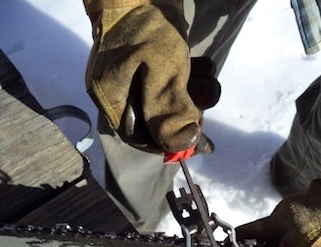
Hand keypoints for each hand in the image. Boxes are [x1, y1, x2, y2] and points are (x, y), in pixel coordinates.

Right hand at [84, 0, 219, 152]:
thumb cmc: (147, 28)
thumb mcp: (161, 74)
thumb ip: (170, 110)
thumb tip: (182, 144)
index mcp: (112, 97)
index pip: (138, 136)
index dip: (167, 142)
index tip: (193, 141)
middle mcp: (121, 89)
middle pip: (157, 118)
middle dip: (186, 112)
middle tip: (203, 103)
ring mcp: (137, 74)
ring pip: (170, 98)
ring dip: (196, 93)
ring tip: (208, 77)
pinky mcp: (154, 60)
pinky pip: (174, 79)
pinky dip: (193, 76)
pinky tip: (205, 65)